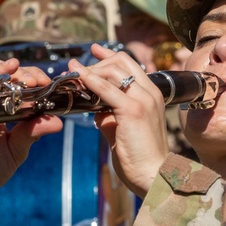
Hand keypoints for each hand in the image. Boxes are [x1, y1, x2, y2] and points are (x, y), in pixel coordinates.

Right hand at [0, 58, 63, 225]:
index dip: (30, 79)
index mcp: (2, 113)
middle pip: (0, 76)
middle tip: (32, 80)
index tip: (44, 82)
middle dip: (19, 72)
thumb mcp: (16, 151)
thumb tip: (58, 121)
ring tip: (14, 70)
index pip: (16, 86)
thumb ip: (32, 133)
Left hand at [70, 44, 169, 196]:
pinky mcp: (132, 110)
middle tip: (76, 71)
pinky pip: (106, 89)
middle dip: (97, 62)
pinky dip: (89, 80)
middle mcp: (150, 93)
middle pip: (122, 61)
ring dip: (90, 71)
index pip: (131, 65)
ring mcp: (143, 100)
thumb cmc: (139, 158)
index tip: (94, 50)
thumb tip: (95, 110)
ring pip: (113, 71)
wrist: (153, 175)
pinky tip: (76, 77)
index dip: (110, 56)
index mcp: (151, 96)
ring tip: (72, 76)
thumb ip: (111, 117)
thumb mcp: (123, 131)